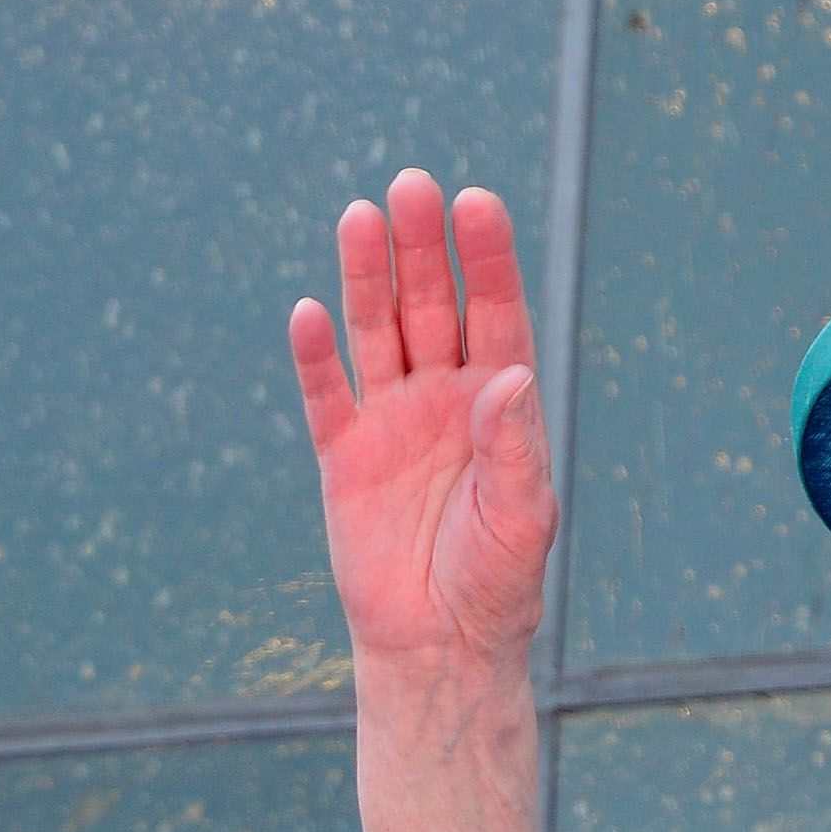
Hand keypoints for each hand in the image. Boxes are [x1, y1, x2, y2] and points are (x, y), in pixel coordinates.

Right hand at [292, 170, 555, 680]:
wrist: (439, 645)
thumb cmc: (497, 583)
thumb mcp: (522, 518)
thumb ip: (514, 447)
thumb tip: (511, 377)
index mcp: (500, 404)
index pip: (496, 314)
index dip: (487, 259)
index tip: (478, 202)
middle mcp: (445, 398)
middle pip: (430, 305)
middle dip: (421, 248)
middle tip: (411, 186)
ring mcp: (391, 421)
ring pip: (375, 331)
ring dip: (366, 276)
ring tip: (361, 215)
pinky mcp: (342, 455)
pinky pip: (326, 395)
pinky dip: (316, 356)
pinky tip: (308, 312)